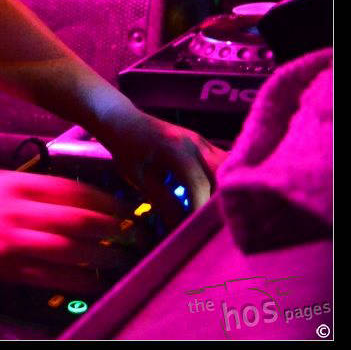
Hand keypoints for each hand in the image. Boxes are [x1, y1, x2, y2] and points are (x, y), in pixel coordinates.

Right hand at [0, 170, 130, 291]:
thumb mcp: (3, 180)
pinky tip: (93, 282)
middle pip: (74, 220)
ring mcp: (11, 241)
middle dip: (110, 229)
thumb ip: (39, 187)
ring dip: (99, 257)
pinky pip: (48, 277)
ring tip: (120, 259)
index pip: (71, 190)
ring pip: (66, 251)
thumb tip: (84, 198)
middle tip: (132, 234)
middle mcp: (16, 211)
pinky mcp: (6, 268)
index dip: (103, 201)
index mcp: (17, 185)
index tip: (123, 210)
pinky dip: (75, 281)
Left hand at [93, 106, 225, 223]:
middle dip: (216, 203)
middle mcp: (195, 143)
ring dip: (223, 192)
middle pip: (220, 177)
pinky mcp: (205, 144)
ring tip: (213, 212)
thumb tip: (182, 227)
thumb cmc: (127, 150)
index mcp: (175, 149)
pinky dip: (223, 181)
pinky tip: (216, 197)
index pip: (198, 184)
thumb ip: (163, 201)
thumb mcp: (139, 178)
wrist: (124, 120)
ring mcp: (203, 141)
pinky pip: (223, 163)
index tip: (197, 229)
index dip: (199, 209)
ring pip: (227, 170)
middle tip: (208, 224)